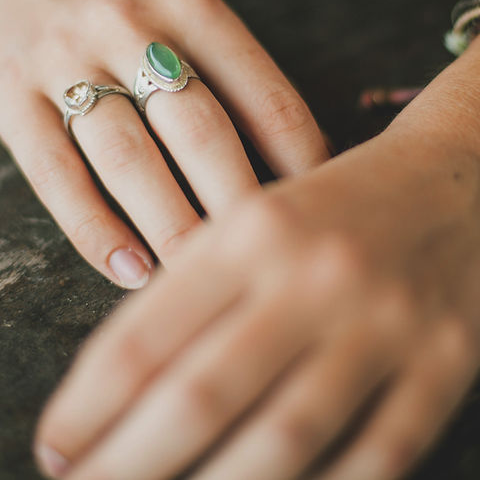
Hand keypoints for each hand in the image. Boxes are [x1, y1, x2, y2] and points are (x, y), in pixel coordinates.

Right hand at [0, 0, 327, 287]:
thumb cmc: (125, 5)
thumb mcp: (186, 11)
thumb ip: (238, 74)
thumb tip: (307, 158)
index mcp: (191, 7)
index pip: (264, 98)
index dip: (303, 162)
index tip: (319, 212)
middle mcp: (131, 28)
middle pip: (200, 131)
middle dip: (238, 205)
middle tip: (266, 261)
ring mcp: (67, 62)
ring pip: (130, 160)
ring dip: (172, 227)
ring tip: (201, 276)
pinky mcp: (14, 98)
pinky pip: (58, 177)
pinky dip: (97, 231)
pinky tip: (132, 271)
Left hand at [34, 51, 479, 478]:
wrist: (455, 179)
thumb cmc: (338, 205)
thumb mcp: (256, 220)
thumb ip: (194, 288)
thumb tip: (119, 385)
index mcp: (256, 231)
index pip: (147, 335)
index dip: (88, 405)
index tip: (56, 446)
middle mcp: (315, 275)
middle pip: (202, 396)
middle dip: (128, 463)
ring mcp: (386, 324)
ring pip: (283, 439)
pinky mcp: (443, 363)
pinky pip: (376, 457)